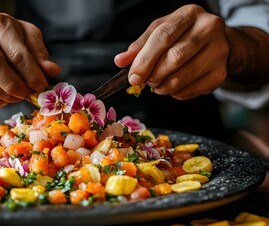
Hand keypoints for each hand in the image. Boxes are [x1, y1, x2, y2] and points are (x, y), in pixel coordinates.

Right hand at [0, 13, 60, 107]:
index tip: (42, 87)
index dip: (31, 74)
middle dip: (15, 86)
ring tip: (18, 97)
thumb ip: (40, 54)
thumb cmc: (10, 37)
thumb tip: (53, 71)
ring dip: (3, 95)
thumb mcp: (29, 37)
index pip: (17, 53)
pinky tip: (4, 99)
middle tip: (28, 95)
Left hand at [114, 4, 228, 99]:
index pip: (163, 37)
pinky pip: (194, 89)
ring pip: (184, 75)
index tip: (133, 77)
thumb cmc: (180, 35)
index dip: (145, 60)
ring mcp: (219, 50)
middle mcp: (209, 28)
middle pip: (175, 57)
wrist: (213, 42)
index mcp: (189, 14)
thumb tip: (120, 62)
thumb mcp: (159, 32)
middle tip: (145, 82)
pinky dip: (178, 94)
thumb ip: (139, 46)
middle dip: (154, 74)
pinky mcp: (221, 72)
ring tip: (157, 86)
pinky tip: (172, 89)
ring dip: (164, 87)